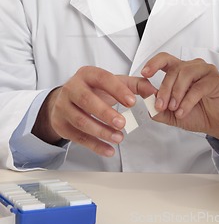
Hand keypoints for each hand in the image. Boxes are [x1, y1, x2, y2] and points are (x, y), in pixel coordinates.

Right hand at [32, 66, 156, 156]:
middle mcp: (71, 87)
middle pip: (86, 100)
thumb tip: (153, 92)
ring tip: (119, 138)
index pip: (102, 78)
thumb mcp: (114, 83)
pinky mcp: (60, 124)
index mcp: (87, 74)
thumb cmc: (94, 90)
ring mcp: (63, 106)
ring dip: (101, 131)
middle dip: (106, 113)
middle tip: (123, 123)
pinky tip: (109, 149)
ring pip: (81, 120)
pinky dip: (95, 145)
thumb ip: (136, 85)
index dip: (117, 90)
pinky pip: (78, 137)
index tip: (132, 102)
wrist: (67, 100)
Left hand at [141, 53, 218, 155]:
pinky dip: (188, 101)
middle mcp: (192, 68)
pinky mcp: (215, 80)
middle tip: (160, 105)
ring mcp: (205, 72)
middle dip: (164, 89)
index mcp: (181, 72)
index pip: (165, 60)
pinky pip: (198, 87)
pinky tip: (183, 111)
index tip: (145, 73)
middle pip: (173, 69)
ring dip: (176, 93)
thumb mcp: (173, 115)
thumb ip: (158, 109)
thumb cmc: (200, 114)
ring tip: (174, 108)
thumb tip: (146, 101)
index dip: (153, 63)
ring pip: (185, 74)